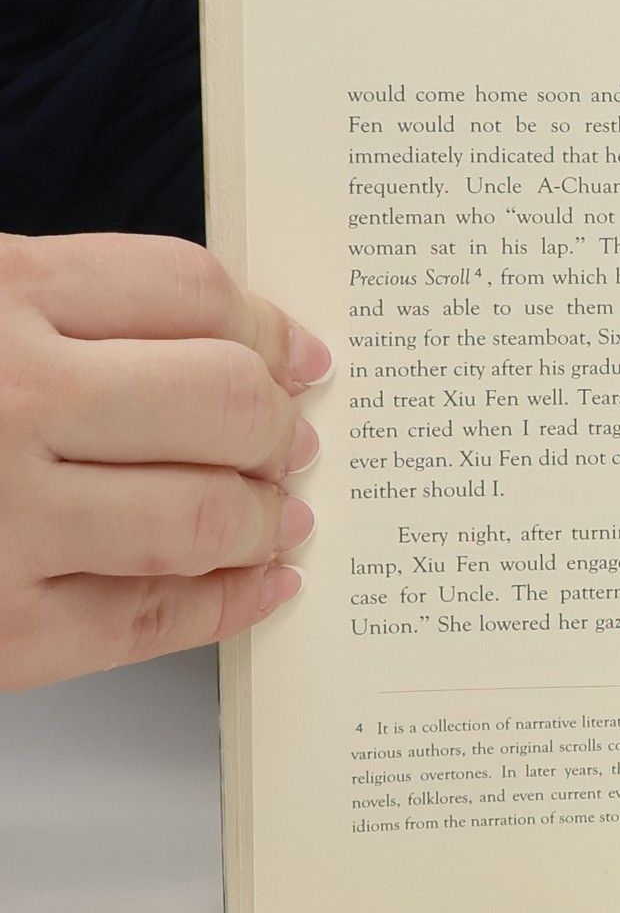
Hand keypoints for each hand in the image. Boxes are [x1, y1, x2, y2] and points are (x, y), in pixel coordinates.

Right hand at [0, 232, 326, 691]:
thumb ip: (49, 305)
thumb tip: (216, 340)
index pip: (187, 290)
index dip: (263, 324)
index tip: (296, 353)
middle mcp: (6, 402)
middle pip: (222, 400)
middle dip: (279, 424)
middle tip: (297, 437)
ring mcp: (3, 523)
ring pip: (205, 515)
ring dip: (268, 516)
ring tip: (283, 512)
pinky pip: (150, 621)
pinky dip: (230, 605)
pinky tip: (264, 585)